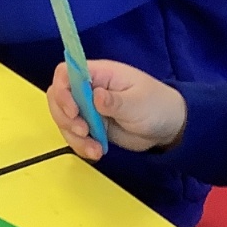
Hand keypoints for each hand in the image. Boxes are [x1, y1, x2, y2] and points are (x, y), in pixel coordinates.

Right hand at [47, 59, 186, 160]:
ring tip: (95, 149)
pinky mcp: (91, 126)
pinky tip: (96, 153)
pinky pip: (74, 135)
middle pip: (58, 97)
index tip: (73, 111)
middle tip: (83, 131)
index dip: (62, 90)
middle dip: (64, 117)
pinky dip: (81, 146)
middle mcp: (88, 89)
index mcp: (99, 74)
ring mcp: (88, 109)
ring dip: (74, 137)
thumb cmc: (156, 105)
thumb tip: (95, 96)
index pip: (66, 73)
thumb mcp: (138, 103)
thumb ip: (115, 101)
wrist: (168, 127)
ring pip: (63, 120)